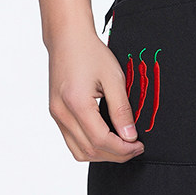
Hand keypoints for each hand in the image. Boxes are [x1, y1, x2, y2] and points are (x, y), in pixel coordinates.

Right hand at [47, 29, 144, 162]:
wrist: (67, 39)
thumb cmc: (90, 53)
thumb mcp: (114, 78)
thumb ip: (122, 110)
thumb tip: (130, 137)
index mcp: (76, 103)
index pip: (100, 140)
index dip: (122, 149)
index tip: (139, 145)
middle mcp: (61, 113)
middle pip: (89, 150)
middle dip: (115, 155)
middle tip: (135, 148)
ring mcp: (56, 115)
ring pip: (78, 151)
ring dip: (103, 154)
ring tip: (123, 146)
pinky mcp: (57, 113)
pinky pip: (72, 141)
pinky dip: (91, 146)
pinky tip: (107, 138)